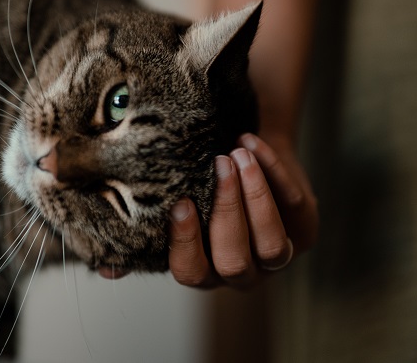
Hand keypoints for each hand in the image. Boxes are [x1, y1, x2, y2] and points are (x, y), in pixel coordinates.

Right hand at [167, 133, 317, 288]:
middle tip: (218, 166)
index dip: (186, 242)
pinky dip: (273, 170)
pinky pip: (294, 205)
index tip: (181, 202)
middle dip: (226, 212)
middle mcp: (241, 274)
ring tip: (238, 154)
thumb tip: (111, 258)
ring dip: (255, 197)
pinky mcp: (304, 231)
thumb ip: (155, 222)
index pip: (191, 271)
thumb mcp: (182, 201)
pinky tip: (251, 142)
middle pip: (234, 262)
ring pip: (271, 245)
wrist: (245, 155)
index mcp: (204, 271)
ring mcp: (277, 258)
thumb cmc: (203, 182)